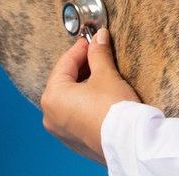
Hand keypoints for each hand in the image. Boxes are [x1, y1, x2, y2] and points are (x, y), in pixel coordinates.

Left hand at [41, 29, 140, 164]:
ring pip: (69, 99)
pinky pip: (75, 114)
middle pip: (64, 82)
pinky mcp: (74, 140)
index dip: (80, 48)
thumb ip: (98, 54)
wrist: (128, 142)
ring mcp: (61, 130)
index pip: (65, 63)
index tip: (92, 39)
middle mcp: (50, 115)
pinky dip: (84, 102)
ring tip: (101, 73)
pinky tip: (100, 95)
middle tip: (98, 53)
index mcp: (52, 96)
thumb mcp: (106, 75)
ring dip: (83, 84)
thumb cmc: (114, 110)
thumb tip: (99, 37)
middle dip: (82, 66)